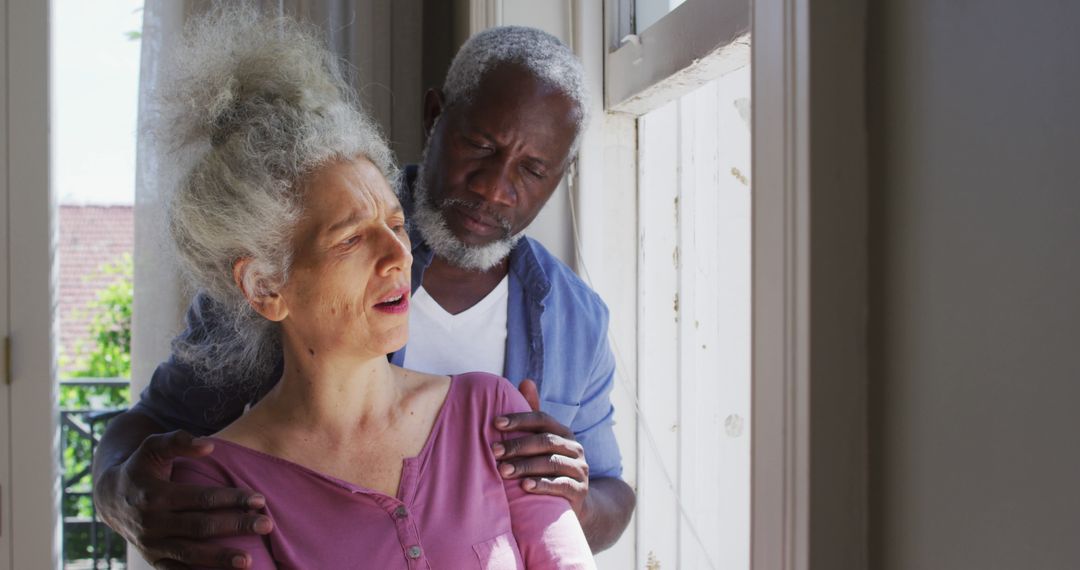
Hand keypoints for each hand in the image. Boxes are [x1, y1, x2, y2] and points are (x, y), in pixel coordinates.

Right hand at [95, 430, 271, 568]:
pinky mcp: (153, 560)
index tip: (260, 499)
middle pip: (201, 527)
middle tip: (266, 525)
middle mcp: (152, 523)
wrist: (110, 498)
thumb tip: (208, 445)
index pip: (201, 499)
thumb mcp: (153, 447)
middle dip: (236, 527)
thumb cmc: (141, 467)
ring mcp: (151, 545)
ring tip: (249, 562)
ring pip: (190, 555)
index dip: (231, 499)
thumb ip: (178, 440)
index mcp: (155, 495)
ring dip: (220, 559)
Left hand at [492, 380, 590, 516]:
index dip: (519, 419)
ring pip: (552, 463)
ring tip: (503, 471)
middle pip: (545, 441)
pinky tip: (524, 486)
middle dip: (518, 445)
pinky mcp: (580, 490)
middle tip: (494, 451)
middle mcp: (574, 447)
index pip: (542, 419)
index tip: (495, 423)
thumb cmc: (549, 466)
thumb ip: (533, 414)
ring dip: (525, 466)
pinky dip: (542, 485)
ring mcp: (579, 469)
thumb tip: (526, 381)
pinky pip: (561, 485)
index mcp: (563, 432)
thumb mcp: (542, 441)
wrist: (574, 501)